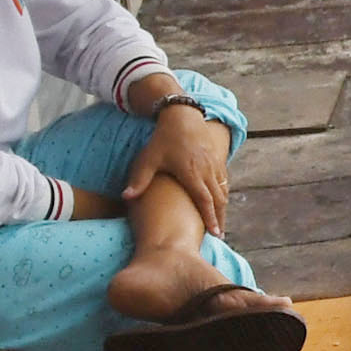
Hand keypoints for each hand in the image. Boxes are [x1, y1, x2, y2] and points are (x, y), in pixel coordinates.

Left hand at [122, 100, 233, 233]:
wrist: (181, 115)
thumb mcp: (148, 158)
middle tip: (219, 234)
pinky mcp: (217, 159)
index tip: (215, 233)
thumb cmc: (163, 138)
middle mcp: (206, 170)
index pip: (205, 200)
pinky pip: (223, 180)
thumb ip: (139, 180)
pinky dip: (223, 193)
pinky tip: (220, 201)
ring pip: (223, 190)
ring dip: (223, 207)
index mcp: (191, 172)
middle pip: (218, 199)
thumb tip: (126, 197)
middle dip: (220, 218)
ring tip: (220, 221)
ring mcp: (214, 164)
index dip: (211, 218)